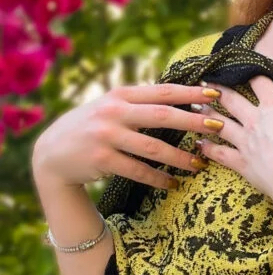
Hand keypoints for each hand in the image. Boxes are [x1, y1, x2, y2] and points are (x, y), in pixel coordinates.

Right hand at [31, 83, 227, 189]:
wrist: (51, 153)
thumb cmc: (90, 127)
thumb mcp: (110, 106)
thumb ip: (139, 102)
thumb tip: (180, 98)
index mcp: (120, 95)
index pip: (163, 91)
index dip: (191, 92)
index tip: (216, 94)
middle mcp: (114, 112)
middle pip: (163, 116)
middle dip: (194, 121)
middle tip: (218, 127)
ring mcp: (106, 136)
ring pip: (154, 148)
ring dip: (180, 157)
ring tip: (200, 163)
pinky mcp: (101, 160)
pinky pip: (138, 170)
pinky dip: (158, 178)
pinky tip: (173, 183)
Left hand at [195, 63, 272, 199]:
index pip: (260, 82)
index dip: (252, 74)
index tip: (243, 68)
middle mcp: (255, 119)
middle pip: (233, 100)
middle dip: (220, 90)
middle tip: (205, 83)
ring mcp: (245, 140)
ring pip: (221, 124)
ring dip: (208, 115)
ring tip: (196, 107)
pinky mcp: (241, 161)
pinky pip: (221, 153)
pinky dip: (209, 148)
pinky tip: (199, 144)